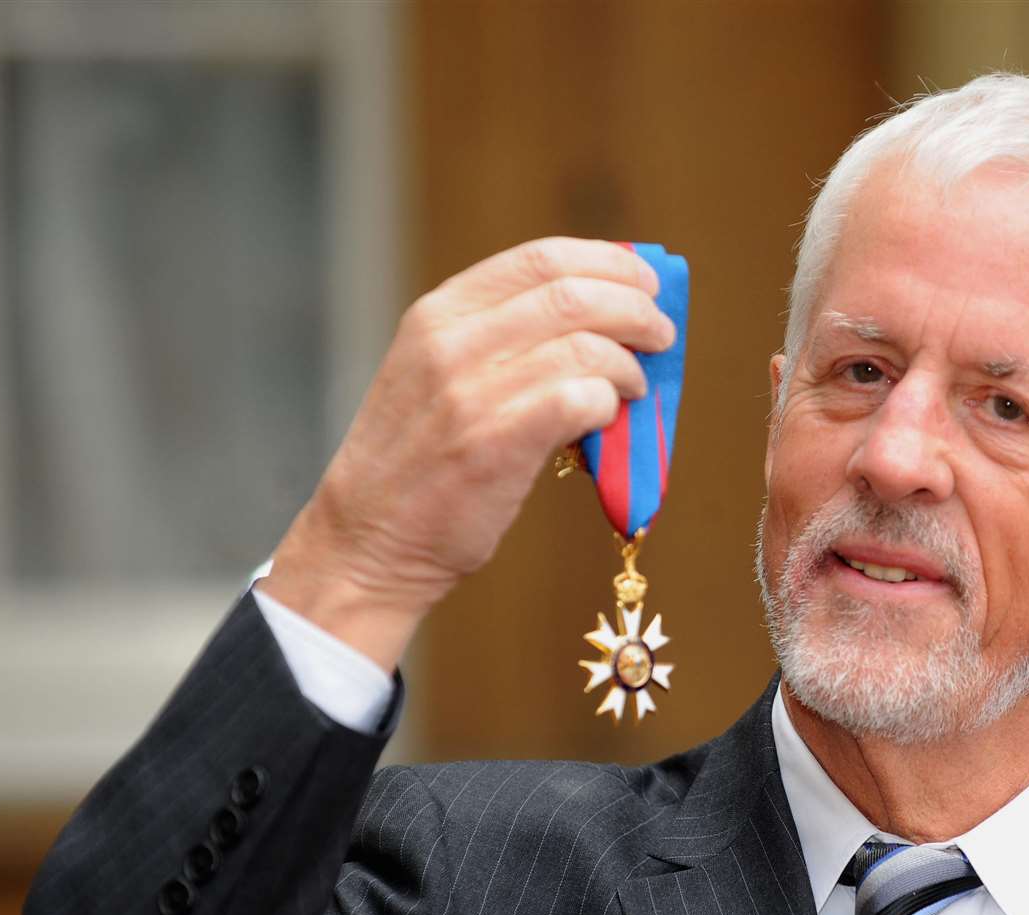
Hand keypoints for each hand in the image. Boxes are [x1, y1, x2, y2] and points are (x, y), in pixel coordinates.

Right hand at [260, 237, 673, 672]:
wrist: (368, 541)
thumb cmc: (419, 462)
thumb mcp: (437, 375)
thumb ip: (501, 340)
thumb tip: (605, 319)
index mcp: (438, 314)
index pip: (540, 258)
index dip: (607, 262)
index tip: (643, 281)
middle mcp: (450, 342)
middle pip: (571, 294)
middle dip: (634, 309)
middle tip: (659, 333)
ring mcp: (469, 392)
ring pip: (584, 346)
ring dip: (627, 364)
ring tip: (635, 388)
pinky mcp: (493, 444)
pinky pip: (578, 399)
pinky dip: (608, 402)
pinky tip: (609, 417)